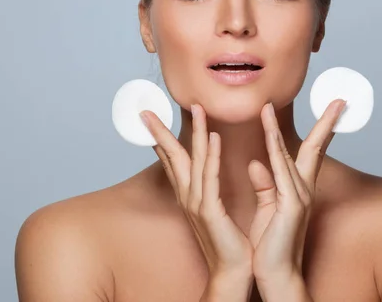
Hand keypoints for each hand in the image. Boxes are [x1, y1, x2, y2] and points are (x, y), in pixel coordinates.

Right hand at [140, 104, 253, 278]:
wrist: (234, 272)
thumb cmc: (229, 241)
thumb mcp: (217, 207)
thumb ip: (214, 184)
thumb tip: (211, 164)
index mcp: (190, 195)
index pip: (173, 161)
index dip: (162, 140)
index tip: (152, 120)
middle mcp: (188, 197)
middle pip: (172, 157)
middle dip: (160, 133)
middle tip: (147, 112)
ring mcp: (197, 203)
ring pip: (193, 160)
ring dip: (195, 133)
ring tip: (195, 109)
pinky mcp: (210, 211)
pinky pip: (210, 178)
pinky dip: (210, 156)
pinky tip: (213, 137)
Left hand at [247, 99, 346, 283]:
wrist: (275, 274)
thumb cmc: (269, 245)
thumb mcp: (266, 209)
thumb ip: (264, 185)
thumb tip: (256, 163)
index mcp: (298, 189)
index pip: (312, 154)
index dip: (321, 131)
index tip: (331, 111)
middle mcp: (303, 189)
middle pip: (316, 149)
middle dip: (328, 124)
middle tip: (340, 101)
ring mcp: (299, 197)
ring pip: (292, 153)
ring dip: (283, 127)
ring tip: (278, 103)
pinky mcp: (291, 205)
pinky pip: (281, 169)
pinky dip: (274, 147)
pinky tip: (268, 130)